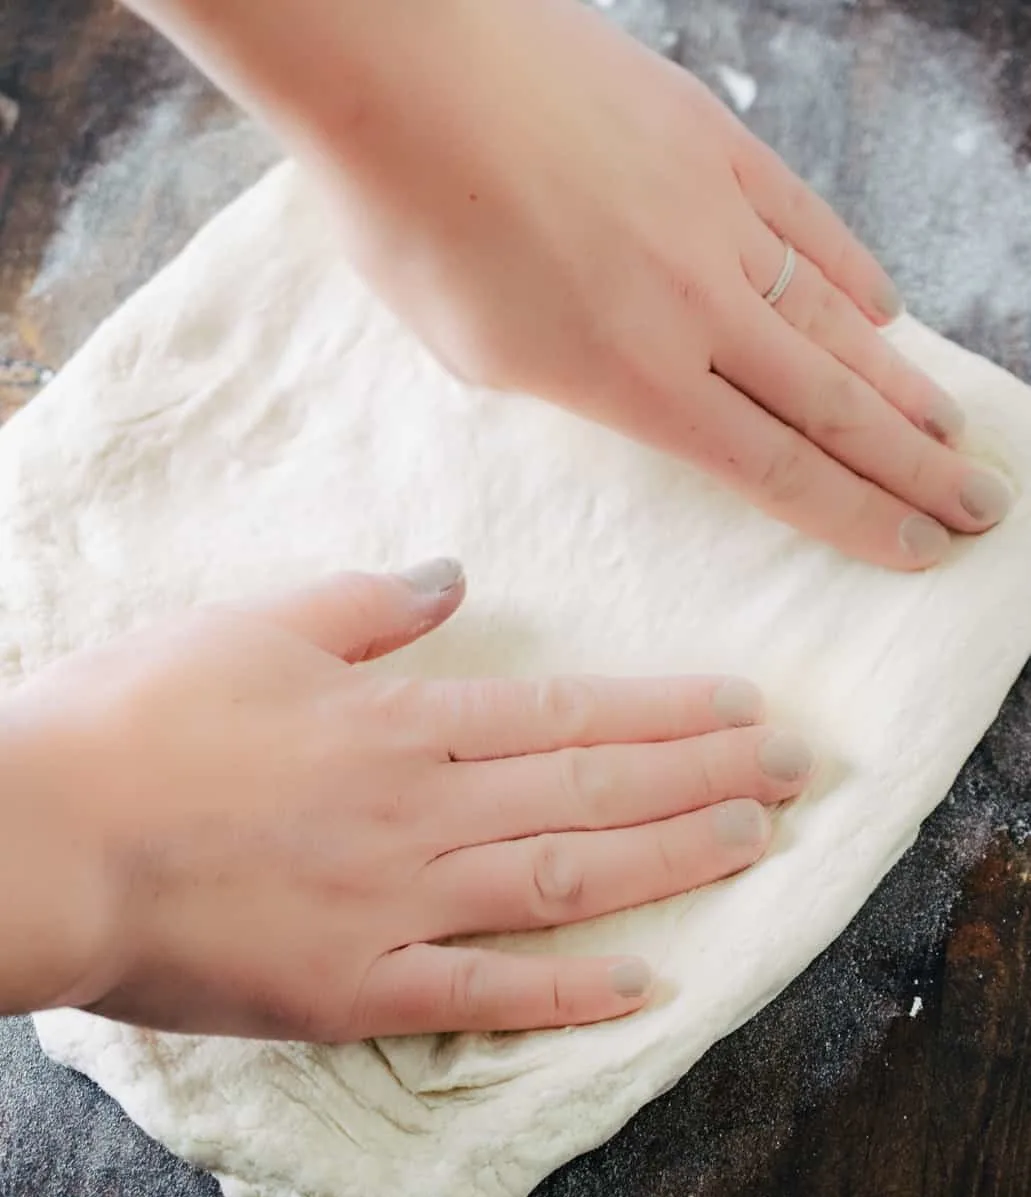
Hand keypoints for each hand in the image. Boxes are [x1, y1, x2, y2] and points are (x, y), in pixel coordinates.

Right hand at [8, 560, 812, 1039]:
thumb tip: (453, 578)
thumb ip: (365, 608)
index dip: (662, 711)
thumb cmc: (140, 721)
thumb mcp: (255, 631)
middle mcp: (421, 814)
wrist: (46, 836)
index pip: (564, 714)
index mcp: (398, 726)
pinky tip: (645, 986)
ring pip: (564, 883)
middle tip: (792, 772)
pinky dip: (566, 994)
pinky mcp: (355, 988)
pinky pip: (480, 994)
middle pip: (590, 793)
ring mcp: (396, 906)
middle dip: (700, 778)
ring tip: (753, 845)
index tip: (740, 706)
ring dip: (667, 863)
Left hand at [300, 0, 1010, 568]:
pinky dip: (852, 274)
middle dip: (913, 469)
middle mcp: (696, 309)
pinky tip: (884, 314)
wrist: (402, 69)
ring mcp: (715, 219)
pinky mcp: (713, 142)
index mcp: (630, 379)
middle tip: (980, 507)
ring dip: (902, 386)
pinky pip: (806, 224)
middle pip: (831, 407)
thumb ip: (570, 380)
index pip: (772, 467)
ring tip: (951, 433)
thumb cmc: (410, 221)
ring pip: (835, 322)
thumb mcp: (476, 352)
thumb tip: (630, 375)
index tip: (918, 549)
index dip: (854, 516)